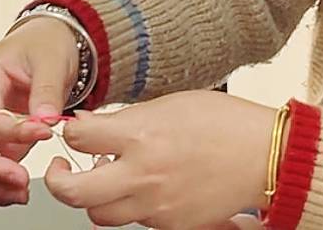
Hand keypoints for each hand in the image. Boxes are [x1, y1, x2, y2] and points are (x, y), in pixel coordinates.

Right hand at [0, 17, 80, 205]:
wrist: (53, 43)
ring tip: (19, 192)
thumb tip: (45, 119)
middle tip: (19, 179)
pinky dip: (1, 181)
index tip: (43, 134)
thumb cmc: (46, 44)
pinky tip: (17, 192)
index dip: (13, 131)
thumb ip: (46, 90)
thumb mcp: (51, 60)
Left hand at [44, 91, 275, 229]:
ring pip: (100, 216)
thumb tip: (89, 126)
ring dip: (95, 198)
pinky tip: (144, 185)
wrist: (265, 156)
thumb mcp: (167, 105)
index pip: (77, 138)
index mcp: (140, 137)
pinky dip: (131, 206)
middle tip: (61, 168)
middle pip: (73, 193)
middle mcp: (142, 176)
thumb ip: (124, 119)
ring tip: (106, 177)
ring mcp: (156, 207)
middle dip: (57, 181)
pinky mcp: (172, 226)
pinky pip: (136, 222)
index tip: (72, 130)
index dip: (68, 132)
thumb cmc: (223, 122)